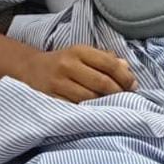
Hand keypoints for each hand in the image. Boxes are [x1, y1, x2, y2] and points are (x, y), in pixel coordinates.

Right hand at [20, 44, 137, 102]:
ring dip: (105, 104)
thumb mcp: (83, 54)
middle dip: (119, 92)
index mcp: (79, 51)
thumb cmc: (64, 62)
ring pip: (89, 98)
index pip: (109, 63)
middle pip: (101, 82)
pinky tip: (96, 112)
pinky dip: (88, 112)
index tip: (133, 85)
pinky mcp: (50, 99)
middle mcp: (68, 65)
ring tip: (114, 106)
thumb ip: (105, 59)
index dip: (124, 76)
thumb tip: (127, 68)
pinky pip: (74, 109)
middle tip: (128, 98)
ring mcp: (57, 83)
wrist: (30, 69)